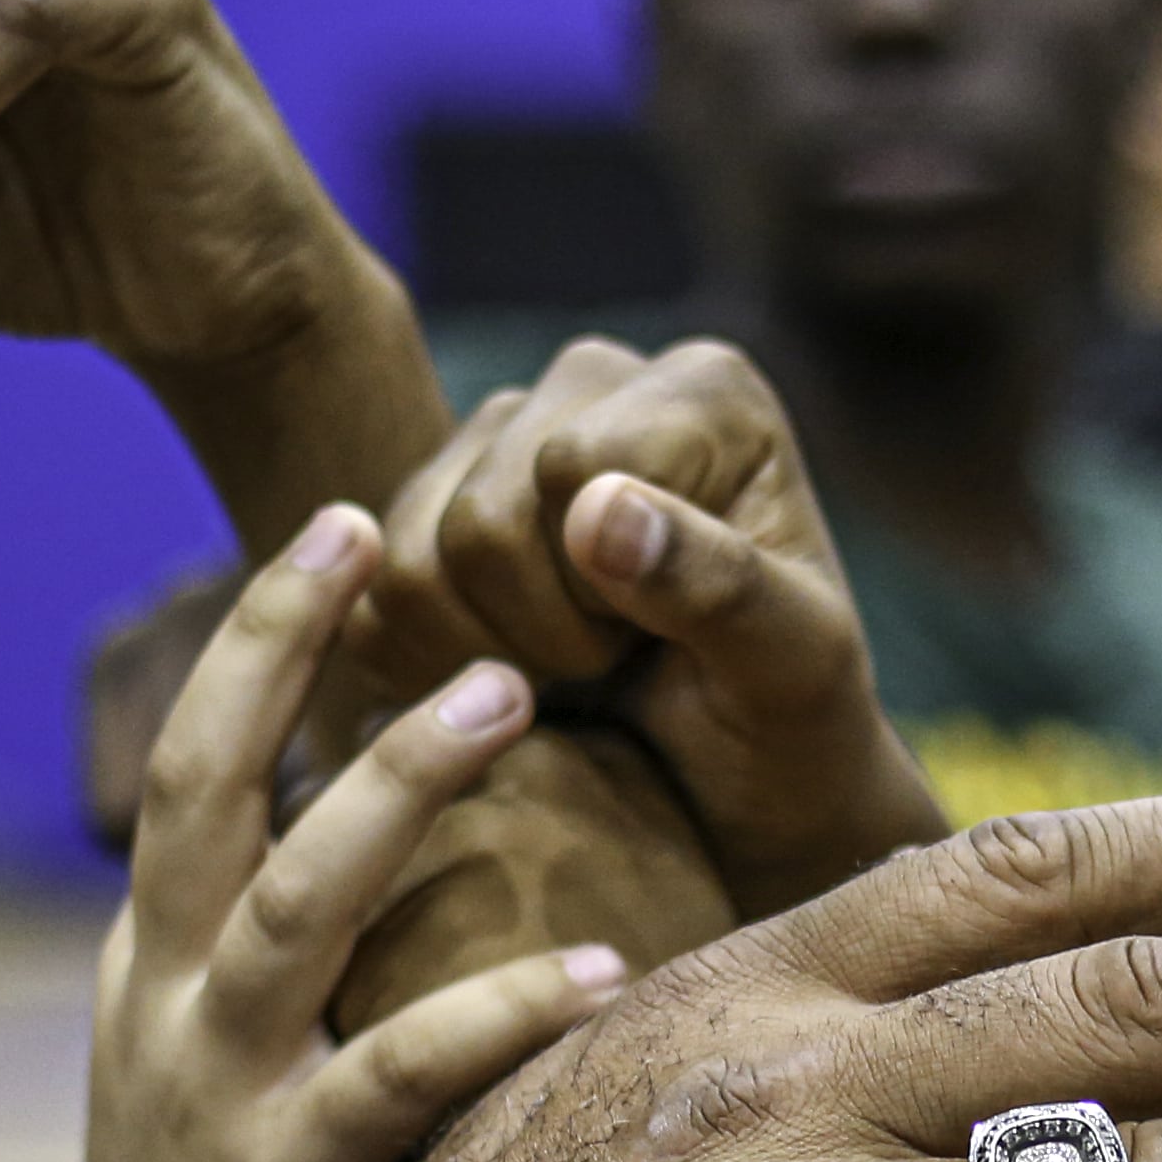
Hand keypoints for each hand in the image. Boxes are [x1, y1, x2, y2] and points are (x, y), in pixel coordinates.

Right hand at [82, 506, 630, 1161]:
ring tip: (508, 693)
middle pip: (203, 785)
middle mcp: (165, 997)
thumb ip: (306, 947)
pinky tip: (607, 969)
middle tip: (400, 550)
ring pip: (295, 900)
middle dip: (277, 655)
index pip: (193, 759)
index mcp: (154, 954)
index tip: (343, 524)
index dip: (258, 635)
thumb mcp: (232, 1059)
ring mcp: (215, 1086)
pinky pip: (396, 1073)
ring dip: (397, 788)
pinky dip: (498, 1010)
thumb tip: (418, 802)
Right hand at [351, 338, 947, 914]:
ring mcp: (502, 436)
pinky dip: (430, 667)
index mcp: (703, 390)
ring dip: (489, 655)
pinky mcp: (433, 503)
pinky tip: (514, 678)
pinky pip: (368, 592)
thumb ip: (715, 581)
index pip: (565, 470)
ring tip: (580, 670)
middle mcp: (594, 383)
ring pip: (406, 558)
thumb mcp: (791, 665)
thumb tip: (594, 506)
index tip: (671, 635)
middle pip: (480, 518)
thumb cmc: (792, 719)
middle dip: (547, 633)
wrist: (746, 778)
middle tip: (622, 665)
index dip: (599, 586)